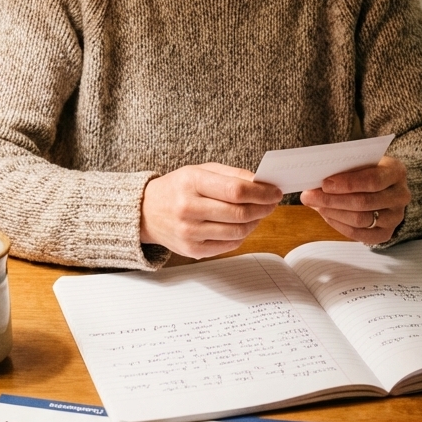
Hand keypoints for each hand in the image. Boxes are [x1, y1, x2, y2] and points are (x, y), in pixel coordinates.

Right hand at [140, 163, 282, 258]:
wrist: (146, 212)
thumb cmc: (177, 188)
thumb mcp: (199, 171)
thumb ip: (232, 175)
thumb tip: (262, 183)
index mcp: (191, 183)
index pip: (236, 191)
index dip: (261, 193)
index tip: (275, 191)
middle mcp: (188, 209)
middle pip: (240, 213)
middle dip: (263, 208)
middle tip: (271, 203)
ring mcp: (189, 233)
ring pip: (238, 231)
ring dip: (255, 222)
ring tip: (258, 213)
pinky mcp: (192, 250)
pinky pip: (229, 244)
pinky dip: (241, 234)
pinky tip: (242, 225)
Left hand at [300, 156, 409, 244]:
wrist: (385, 186)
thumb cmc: (368, 170)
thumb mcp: (362, 162)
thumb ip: (345, 168)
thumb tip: (316, 179)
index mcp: (396, 172)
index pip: (373, 180)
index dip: (347, 184)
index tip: (324, 184)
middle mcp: (400, 195)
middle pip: (364, 202)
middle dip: (332, 200)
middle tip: (309, 196)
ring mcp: (396, 217)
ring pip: (361, 220)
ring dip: (333, 213)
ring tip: (315, 205)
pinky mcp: (387, 233)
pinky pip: (360, 234)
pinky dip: (339, 225)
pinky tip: (326, 215)